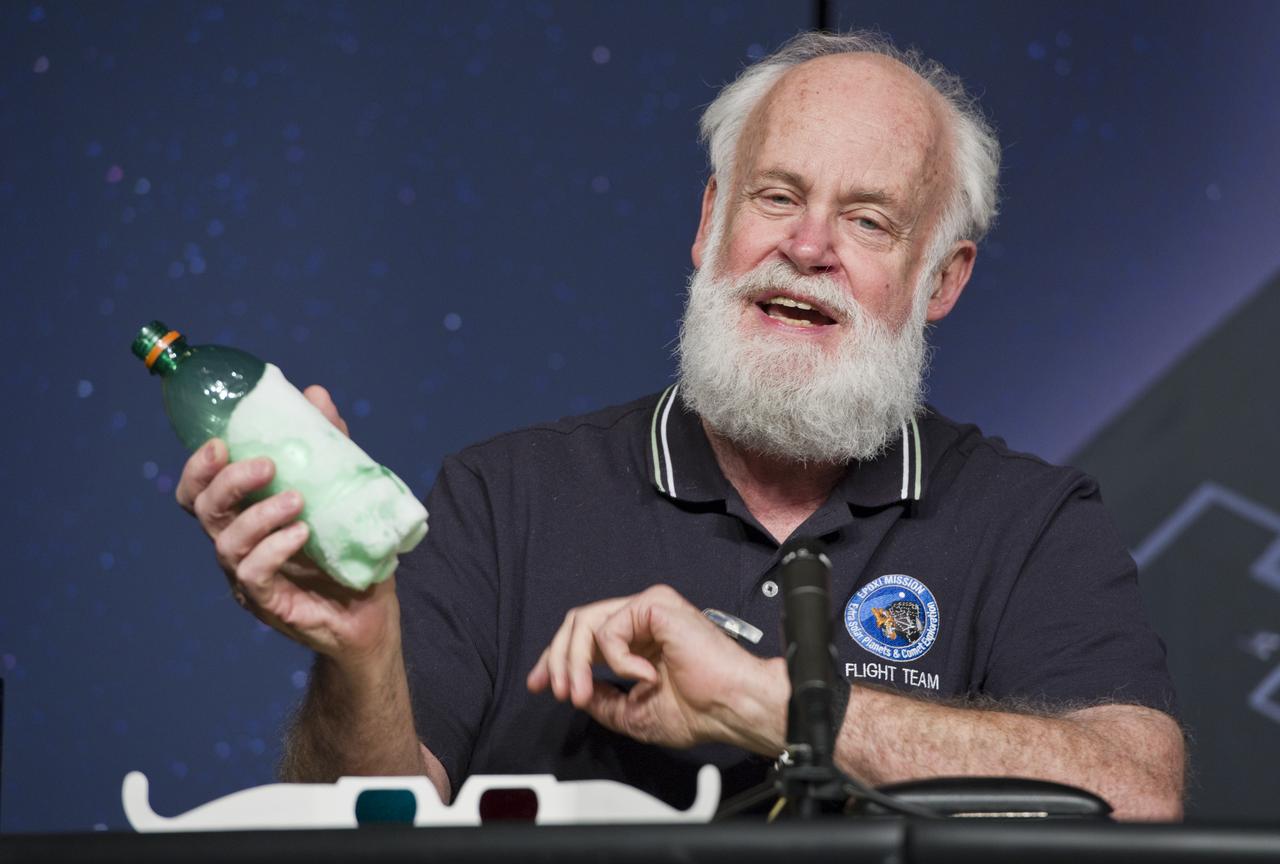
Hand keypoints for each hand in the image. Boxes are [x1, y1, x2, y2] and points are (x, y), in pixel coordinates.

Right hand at [174, 385, 398, 665]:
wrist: (373, 613)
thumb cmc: (351, 551)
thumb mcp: (344, 490)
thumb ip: (329, 446)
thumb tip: (315, 395)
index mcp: (245, 517)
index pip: (200, 492)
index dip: (199, 467)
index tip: (221, 442)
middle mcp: (238, 546)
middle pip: (203, 510)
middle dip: (226, 482)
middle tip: (266, 464)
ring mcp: (249, 578)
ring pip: (226, 543)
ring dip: (258, 515)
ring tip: (296, 500)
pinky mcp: (269, 604)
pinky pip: (253, 575)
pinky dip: (273, 549)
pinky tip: (301, 534)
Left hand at [526, 584, 786, 754]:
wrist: (731, 706)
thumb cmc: (700, 711)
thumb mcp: (631, 712)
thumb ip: (600, 698)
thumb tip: (574, 689)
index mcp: (638, 640)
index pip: (584, 637)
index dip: (555, 659)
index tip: (539, 684)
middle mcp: (641, 619)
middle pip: (577, 624)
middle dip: (557, 660)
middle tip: (559, 692)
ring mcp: (648, 608)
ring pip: (585, 622)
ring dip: (574, 662)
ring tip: (579, 692)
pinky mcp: (655, 604)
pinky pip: (611, 628)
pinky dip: (617, 658)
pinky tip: (643, 675)